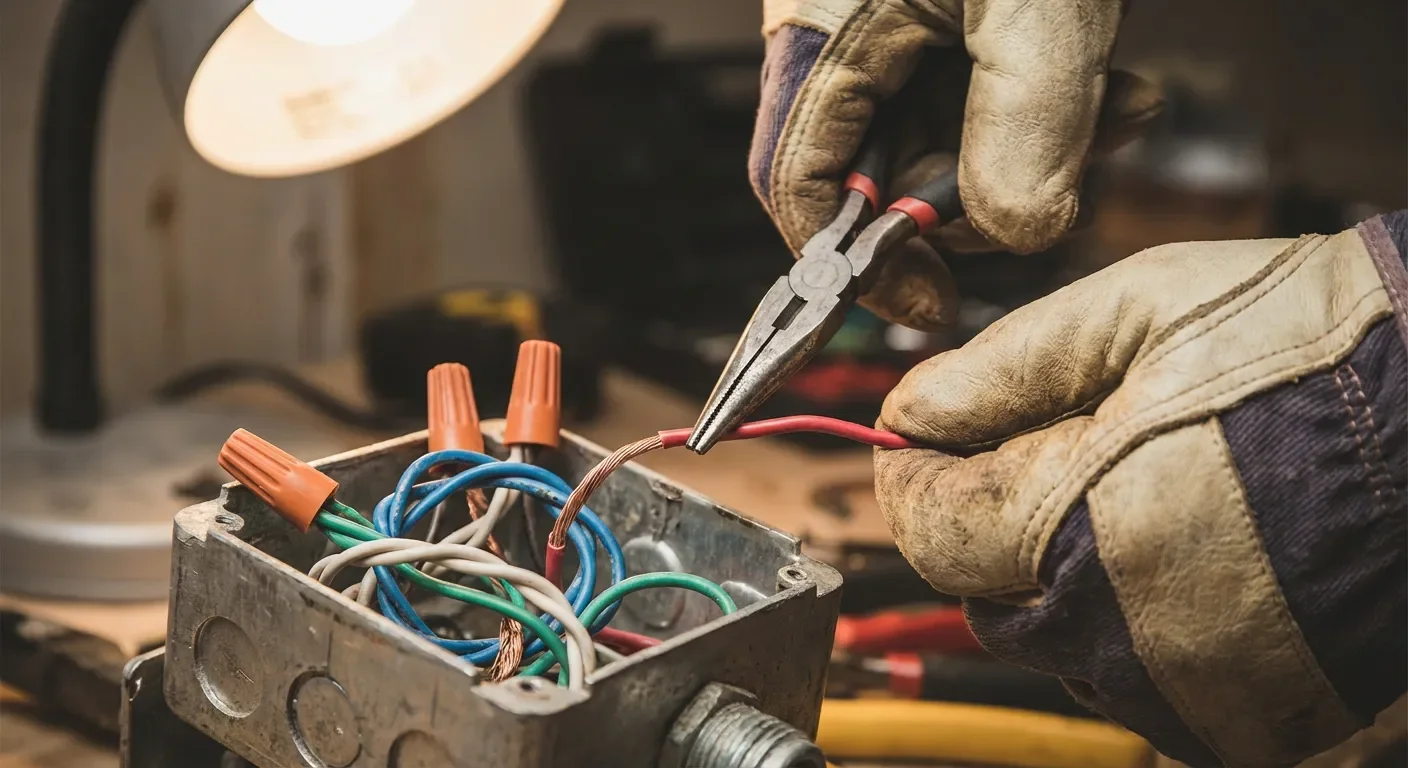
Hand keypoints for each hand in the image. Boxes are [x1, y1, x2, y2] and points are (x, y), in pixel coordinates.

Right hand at [750, 0, 1162, 329]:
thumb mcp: (1038, 5)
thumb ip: (1026, 127)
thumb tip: (1017, 237)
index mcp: (822, 32)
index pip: (798, 185)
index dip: (855, 262)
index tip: (929, 302)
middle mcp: (841, 34)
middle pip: (877, 170)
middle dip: (974, 199)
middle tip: (1057, 198)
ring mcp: (893, 23)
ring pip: (941, 135)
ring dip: (1032, 151)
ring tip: (1119, 114)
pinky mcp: (943, 16)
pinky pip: (979, 91)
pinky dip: (1046, 105)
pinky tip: (1115, 89)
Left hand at [873, 215, 1407, 766]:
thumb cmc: (1316, 348)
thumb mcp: (1137, 313)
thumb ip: (1001, 370)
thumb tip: (910, 410)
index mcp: (1079, 524)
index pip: (927, 529)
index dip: (910, 478)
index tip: (915, 442)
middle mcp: (1121, 629)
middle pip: (980, 592)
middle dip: (981, 522)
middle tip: (1038, 449)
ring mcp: (1185, 687)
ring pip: (1052, 639)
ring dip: (1054, 574)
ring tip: (1131, 490)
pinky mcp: (1243, 721)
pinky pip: (1133, 680)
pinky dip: (1128, 624)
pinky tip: (1181, 551)